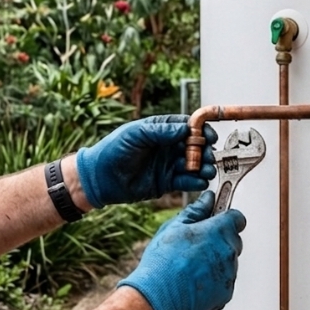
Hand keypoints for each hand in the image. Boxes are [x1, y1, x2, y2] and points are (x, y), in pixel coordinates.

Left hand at [76, 115, 216, 207]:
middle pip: (195, 146)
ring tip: (207, 170)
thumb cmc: (113, 150)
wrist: (99, 178)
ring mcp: (168, 165)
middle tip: (208, 156)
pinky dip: (194, 182)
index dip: (202, 130)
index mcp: (162, 129)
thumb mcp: (135, 134)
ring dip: (203, 167)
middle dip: (204, 151)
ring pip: (193, 165)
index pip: (188, 126)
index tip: (210, 136)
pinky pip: (185, 182)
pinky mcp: (166, 183)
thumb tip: (184, 129)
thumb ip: (159, 131)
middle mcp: (168, 146)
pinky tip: (199, 182)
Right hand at [118, 191, 245, 309]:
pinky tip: (193, 281)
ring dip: (215, 261)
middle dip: (218, 240)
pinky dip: (213, 280)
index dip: (225, 217)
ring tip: (190, 266)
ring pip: (228, 261)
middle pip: (233, 240)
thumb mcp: (175, 227)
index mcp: (218, 231)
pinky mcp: (226, 293)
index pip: (237, 218)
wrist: (158, 296)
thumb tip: (208, 198)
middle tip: (195, 245)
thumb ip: (196, 210)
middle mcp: (229, 252)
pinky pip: (224, 281)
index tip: (215, 219)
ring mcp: (229, 274)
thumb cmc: (164, 261)